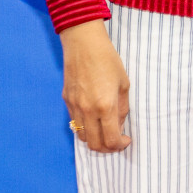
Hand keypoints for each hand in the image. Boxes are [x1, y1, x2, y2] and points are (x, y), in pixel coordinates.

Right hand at [60, 19, 131, 152]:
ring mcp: (74, 107)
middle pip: (94, 145)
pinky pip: (75, 123)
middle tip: (116, 141)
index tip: (126, 140)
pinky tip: (94, 119)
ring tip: (105, 131)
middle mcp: (88, 111)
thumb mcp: (123, 84)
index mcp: (105, 106)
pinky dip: (85, 128)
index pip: (111, 140)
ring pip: (82, 137)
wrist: (84, 44)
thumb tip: (119, 125)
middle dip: (107, 148)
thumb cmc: (107, 60)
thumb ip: (122, 108)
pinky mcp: (66, 101)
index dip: (120, 146)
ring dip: (94, 140)